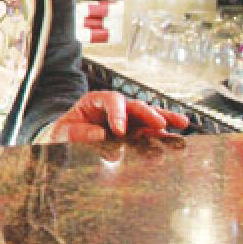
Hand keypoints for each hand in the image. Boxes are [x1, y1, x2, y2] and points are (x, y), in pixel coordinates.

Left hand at [51, 92, 188, 142]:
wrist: (62, 143)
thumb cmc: (61, 134)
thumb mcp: (61, 133)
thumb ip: (77, 133)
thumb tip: (99, 134)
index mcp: (94, 101)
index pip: (111, 100)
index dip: (118, 113)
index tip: (120, 131)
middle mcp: (114, 109)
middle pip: (134, 105)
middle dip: (148, 113)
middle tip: (160, 124)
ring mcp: (125, 120)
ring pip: (146, 116)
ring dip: (164, 119)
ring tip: (181, 123)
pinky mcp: (132, 134)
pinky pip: (149, 132)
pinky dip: (162, 134)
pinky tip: (177, 137)